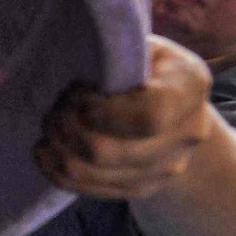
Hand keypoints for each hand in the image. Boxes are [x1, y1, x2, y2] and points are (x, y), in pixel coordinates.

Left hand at [35, 38, 221, 202]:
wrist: (177, 112)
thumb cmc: (148, 67)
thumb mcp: (143, 45)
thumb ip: (119, 49)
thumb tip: (72, 50)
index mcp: (191, 86)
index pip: (150, 114)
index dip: (102, 110)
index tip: (77, 93)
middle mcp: (188, 133)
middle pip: (111, 151)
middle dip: (68, 127)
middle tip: (56, 106)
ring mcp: (166, 168)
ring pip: (95, 172)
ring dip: (60, 147)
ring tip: (51, 123)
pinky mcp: (143, 189)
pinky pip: (89, 190)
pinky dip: (57, 171)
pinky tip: (45, 150)